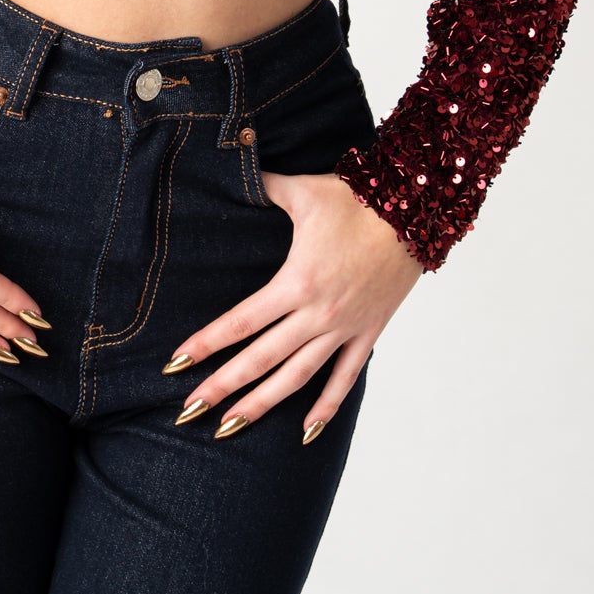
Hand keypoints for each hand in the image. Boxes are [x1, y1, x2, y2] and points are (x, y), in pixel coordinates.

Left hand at [165, 170, 423, 440]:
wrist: (416, 214)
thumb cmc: (357, 200)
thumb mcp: (303, 190)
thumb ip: (264, 184)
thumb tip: (235, 161)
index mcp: (297, 281)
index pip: (242, 320)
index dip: (207, 343)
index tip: (176, 364)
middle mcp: (317, 313)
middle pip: (261, 358)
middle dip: (222, 386)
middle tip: (188, 411)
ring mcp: (344, 328)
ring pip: (296, 377)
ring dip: (262, 404)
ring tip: (230, 427)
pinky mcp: (367, 333)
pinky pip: (344, 379)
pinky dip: (325, 408)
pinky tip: (304, 432)